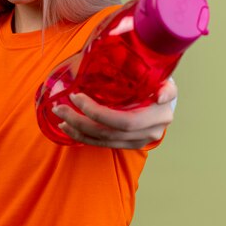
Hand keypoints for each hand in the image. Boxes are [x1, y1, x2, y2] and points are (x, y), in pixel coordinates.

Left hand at [53, 79, 176, 148]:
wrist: (165, 99)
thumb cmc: (159, 84)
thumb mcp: (165, 80)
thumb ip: (166, 86)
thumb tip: (161, 96)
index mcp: (158, 116)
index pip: (124, 121)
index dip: (98, 112)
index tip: (76, 96)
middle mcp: (150, 132)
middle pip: (109, 132)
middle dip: (81, 121)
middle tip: (60, 107)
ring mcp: (139, 141)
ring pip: (103, 140)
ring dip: (78, 130)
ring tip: (60, 117)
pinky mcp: (128, 144)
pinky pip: (102, 144)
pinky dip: (83, 136)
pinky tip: (68, 128)